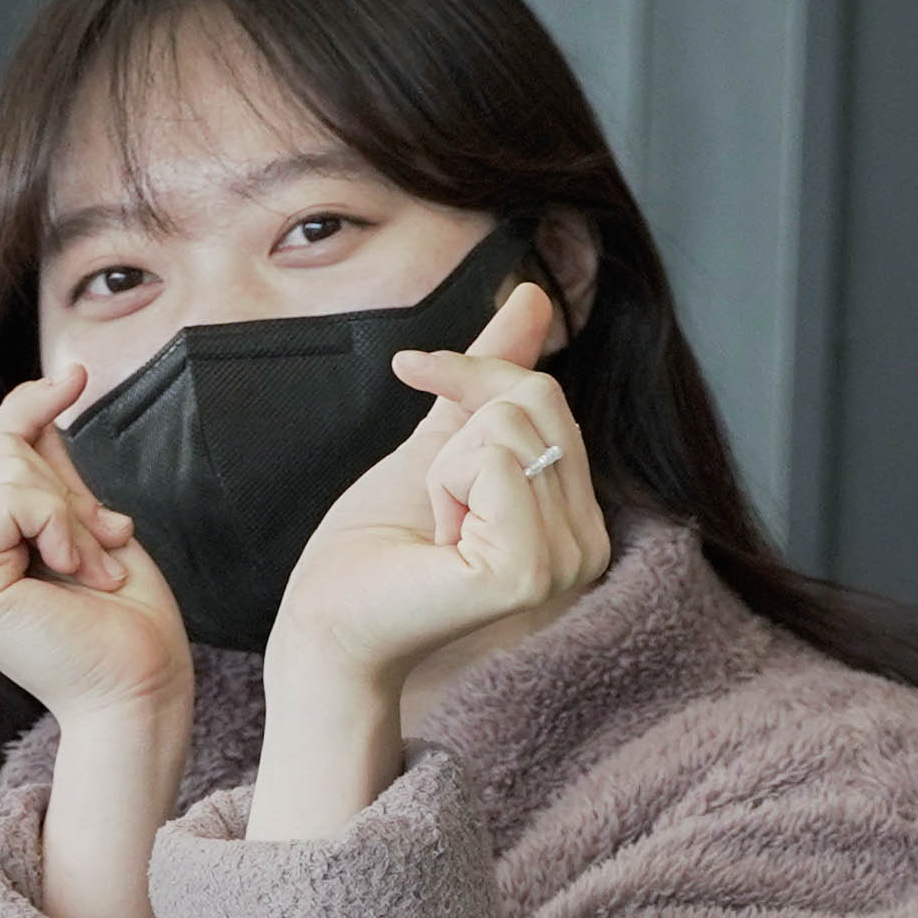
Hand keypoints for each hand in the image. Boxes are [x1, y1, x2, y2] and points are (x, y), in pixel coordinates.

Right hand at [0, 371, 192, 727]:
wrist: (142, 689)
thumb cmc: (125, 622)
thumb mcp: (83, 519)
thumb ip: (51, 468)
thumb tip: (49, 384)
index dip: (27, 405)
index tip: (73, 376)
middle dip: (64, 482)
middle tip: (104, 542)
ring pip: (4, 468)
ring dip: (70, 510)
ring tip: (93, 566)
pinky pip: (9, 500)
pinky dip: (59, 522)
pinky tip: (75, 570)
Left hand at [251, 282, 608, 842]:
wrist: (327, 621)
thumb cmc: (374, 548)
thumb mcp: (440, 442)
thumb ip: (491, 376)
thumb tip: (535, 297)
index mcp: (576, 516)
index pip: (544, 396)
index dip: (471, 378)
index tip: (412, 374)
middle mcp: (590, 544)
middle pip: (532, 401)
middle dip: (454, 435)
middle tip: (432, 507)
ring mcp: (567, 563)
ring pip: (508, 428)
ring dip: (443, 469)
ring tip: (435, 533)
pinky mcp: (529, 573)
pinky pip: (493, 465)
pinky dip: (443, 488)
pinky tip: (436, 546)